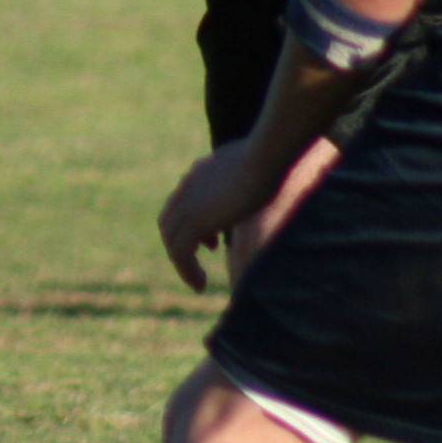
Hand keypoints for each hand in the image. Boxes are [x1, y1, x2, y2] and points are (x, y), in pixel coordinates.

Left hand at [158, 144, 279, 291]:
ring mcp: (187, 204)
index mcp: (200, 173)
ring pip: (172, 241)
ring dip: (182, 264)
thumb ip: (249, 172)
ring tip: (198, 283)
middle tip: (197, 266)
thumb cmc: (272, 158)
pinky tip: (201, 286)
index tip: (211, 242)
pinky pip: (180, 253)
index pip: (182, 203)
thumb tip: (265, 173)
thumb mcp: (255, 164)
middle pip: (169, 223)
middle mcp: (188, 187)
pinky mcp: (194, 221)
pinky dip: (187, 271)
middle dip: (181, 245)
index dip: (191, 224)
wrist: (265, 157)